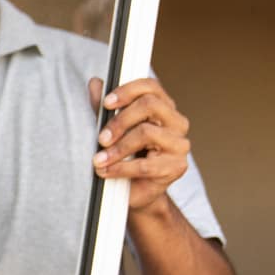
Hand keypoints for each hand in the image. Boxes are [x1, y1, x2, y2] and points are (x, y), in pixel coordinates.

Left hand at [89, 76, 189, 212]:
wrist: (134, 191)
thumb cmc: (125, 155)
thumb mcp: (111, 129)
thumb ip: (104, 108)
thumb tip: (94, 82)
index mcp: (163, 107)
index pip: (151, 87)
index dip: (127, 91)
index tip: (106, 103)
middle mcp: (176, 122)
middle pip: (150, 105)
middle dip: (120, 120)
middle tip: (101, 138)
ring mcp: (179, 144)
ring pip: (147, 133)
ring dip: (118, 148)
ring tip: (99, 159)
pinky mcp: (176, 167)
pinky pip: (145, 165)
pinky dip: (120, 168)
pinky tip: (105, 171)